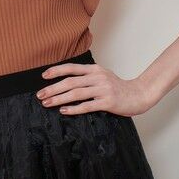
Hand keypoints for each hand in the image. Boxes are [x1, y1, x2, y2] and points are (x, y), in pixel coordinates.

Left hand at [36, 62, 151, 116]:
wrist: (138, 95)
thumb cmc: (117, 87)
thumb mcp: (102, 76)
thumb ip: (87, 76)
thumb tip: (66, 79)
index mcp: (94, 69)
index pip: (71, 68)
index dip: (56, 71)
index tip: (43, 76)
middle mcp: (97, 77)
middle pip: (70, 82)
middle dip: (53, 88)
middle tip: (40, 95)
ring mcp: (103, 89)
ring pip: (76, 93)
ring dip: (59, 99)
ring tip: (47, 103)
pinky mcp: (107, 102)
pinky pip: (87, 106)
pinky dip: (74, 108)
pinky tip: (64, 111)